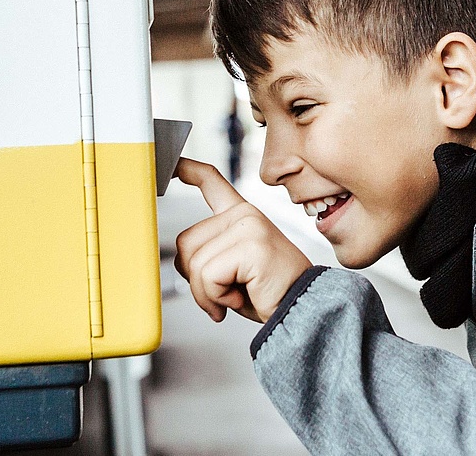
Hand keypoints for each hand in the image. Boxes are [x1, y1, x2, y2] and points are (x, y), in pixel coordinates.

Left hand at [173, 158, 312, 322]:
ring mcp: (249, 227)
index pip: (211, 181)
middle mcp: (245, 215)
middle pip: (185, 243)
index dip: (189, 170)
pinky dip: (216, 297)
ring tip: (235, 296)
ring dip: (207, 293)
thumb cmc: (268, 293)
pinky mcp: (252, 246)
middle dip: (195, 278)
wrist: (301, 309)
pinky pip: (208, 276)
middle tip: (223, 292)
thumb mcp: (231, 269)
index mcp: (241, 215)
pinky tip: (239, 298)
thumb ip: (208, 254)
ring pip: (195, 263)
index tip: (174, 165)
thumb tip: (178, 259)